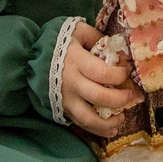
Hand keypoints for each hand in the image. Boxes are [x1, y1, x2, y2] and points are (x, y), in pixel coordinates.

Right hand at [59, 21, 140, 137]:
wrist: (30, 57)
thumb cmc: (59, 43)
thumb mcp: (78, 31)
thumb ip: (98, 38)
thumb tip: (119, 52)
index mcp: (76, 61)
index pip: (102, 73)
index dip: (120, 75)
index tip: (127, 72)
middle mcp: (71, 83)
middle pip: (99, 97)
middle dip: (120, 99)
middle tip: (131, 96)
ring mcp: (66, 99)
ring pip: (89, 118)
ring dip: (109, 122)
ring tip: (122, 118)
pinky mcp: (63, 109)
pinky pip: (81, 124)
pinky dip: (97, 130)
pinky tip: (111, 130)